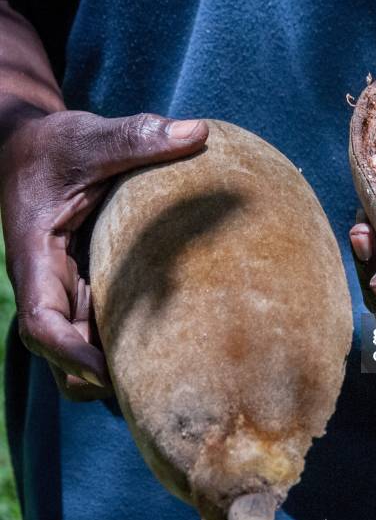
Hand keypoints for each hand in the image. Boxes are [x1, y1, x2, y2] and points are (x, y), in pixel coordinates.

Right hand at [0, 108, 207, 400]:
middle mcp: (50, 284)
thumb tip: (198, 133)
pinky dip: (125, 344)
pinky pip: (101, 328)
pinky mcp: (87, 284)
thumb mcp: (88, 136)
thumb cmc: (53, 144)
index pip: (41, 325)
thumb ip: (136, 136)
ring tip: (173, 374)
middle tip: (164, 386)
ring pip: (81, 351)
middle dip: (102, 378)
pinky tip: (173, 341)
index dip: (74, 354)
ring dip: (115, 368)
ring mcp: (69, 288)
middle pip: (64, 356)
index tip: (116, 369)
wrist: (32, 148)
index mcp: (36, 259)